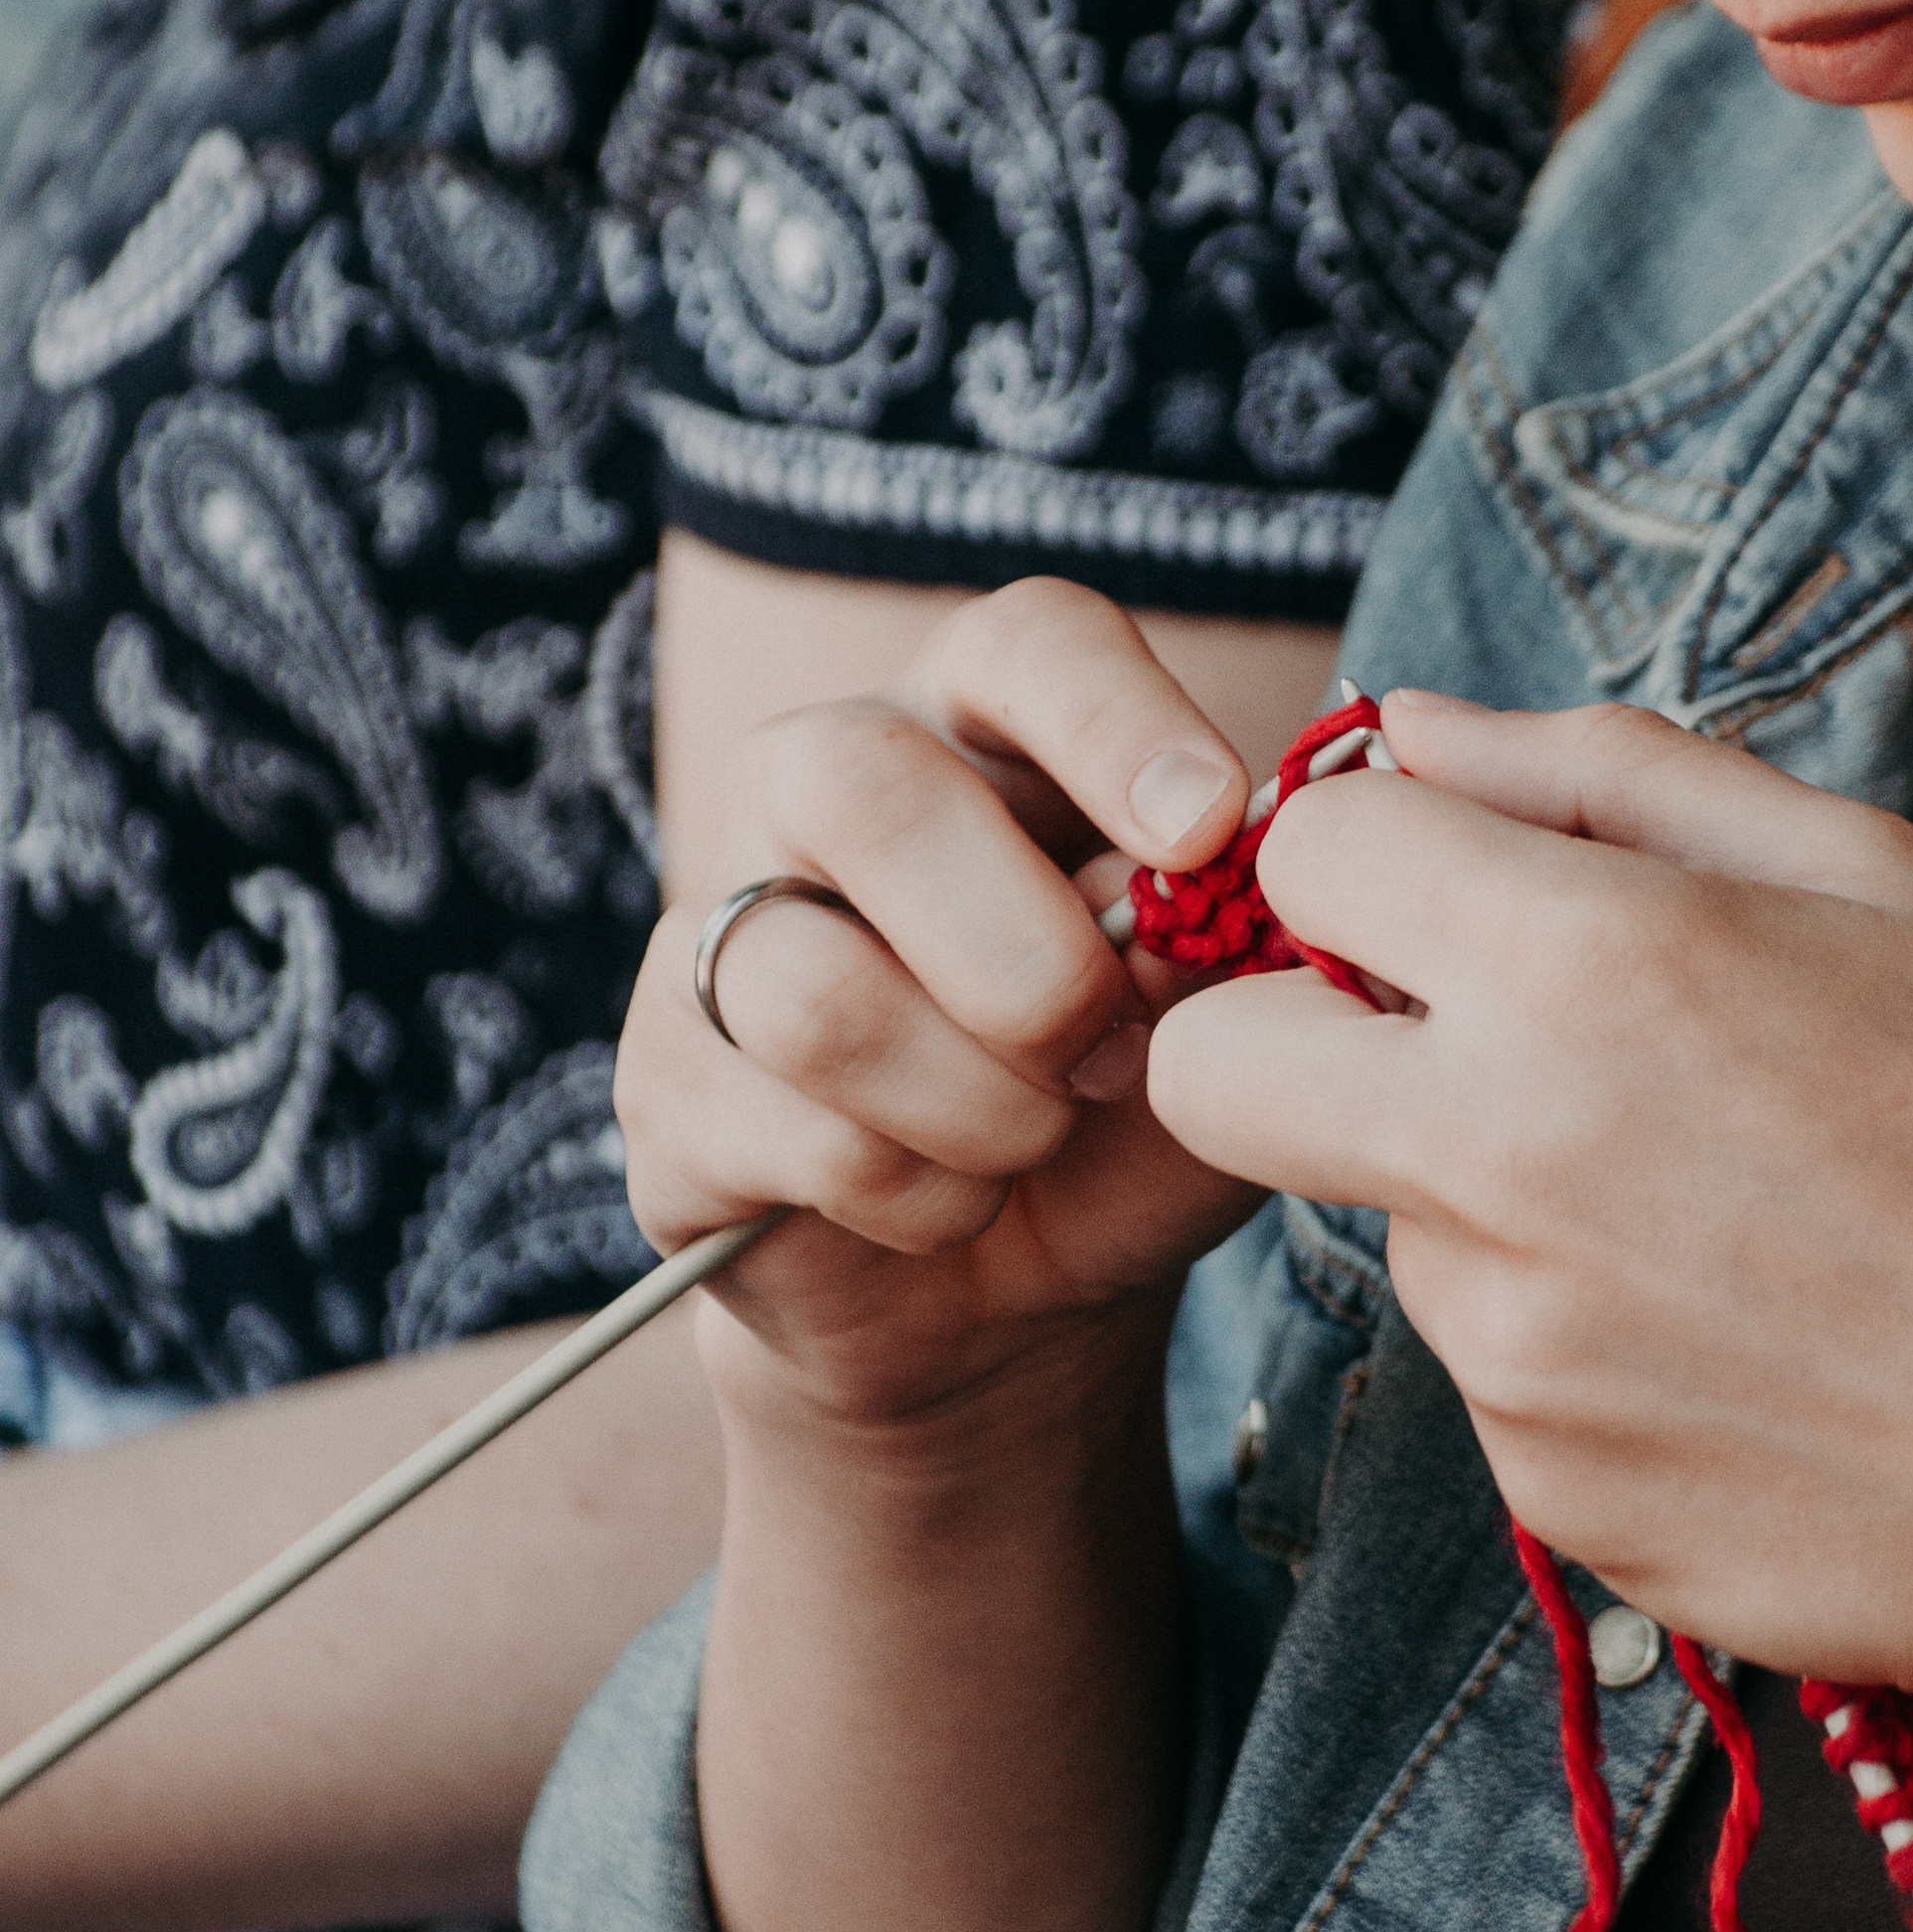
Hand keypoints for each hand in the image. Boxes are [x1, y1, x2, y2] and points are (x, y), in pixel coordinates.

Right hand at [617, 581, 1270, 1445]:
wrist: (999, 1291)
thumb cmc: (1119, 1112)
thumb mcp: (1215, 1037)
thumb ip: (1229, 960)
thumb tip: (1193, 913)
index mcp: (985, 725)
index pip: (1025, 641)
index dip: (1115, 719)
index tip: (1207, 832)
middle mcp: (822, 784)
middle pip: (863, 785)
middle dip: (1028, 961)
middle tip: (1109, 1054)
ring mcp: (715, 926)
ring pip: (821, 996)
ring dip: (985, 1112)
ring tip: (1036, 1142)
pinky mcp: (664, 1082)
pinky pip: (798, 1137)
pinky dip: (926, 1201)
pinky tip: (953, 1205)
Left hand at [1144, 689, 1912, 1729]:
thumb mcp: (1867, 877)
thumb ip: (1605, 772)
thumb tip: (1415, 730)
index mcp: (1582, 963)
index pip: (1302, 854)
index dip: (1365, 861)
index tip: (1439, 897)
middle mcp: (1499, 1156)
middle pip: (1211, 1069)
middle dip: (1282, 1040)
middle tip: (1439, 1051)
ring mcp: (1506, 1342)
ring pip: (1387, 1224)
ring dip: (1491, 1200)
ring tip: (1717, 1220)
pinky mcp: (1536, 1481)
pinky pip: (1492, 1369)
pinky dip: (1576, 1340)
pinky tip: (1738, 1340)